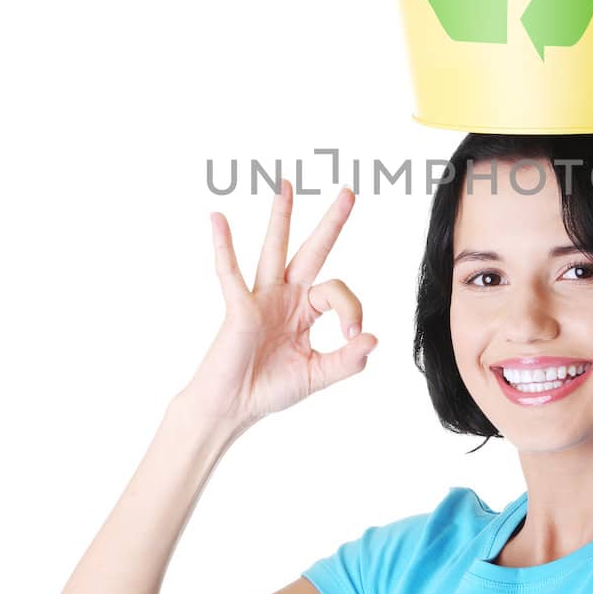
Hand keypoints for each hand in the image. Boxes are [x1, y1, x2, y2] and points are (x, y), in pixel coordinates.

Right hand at [176, 181, 377, 442]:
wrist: (231, 408)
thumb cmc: (268, 389)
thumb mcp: (317, 375)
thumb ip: (347, 360)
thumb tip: (374, 338)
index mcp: (305, 310)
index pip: (337, 292)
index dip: (352, 310)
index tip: (354, 336)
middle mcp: (285, 296)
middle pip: (312, 251)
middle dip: (331, 223)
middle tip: (349, 192)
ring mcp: (261, 298)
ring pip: (274, 249)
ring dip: (280, 217)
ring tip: (286, 185)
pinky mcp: (239, 308)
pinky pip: (230, 273)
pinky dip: (223, 246)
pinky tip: (217, 218)